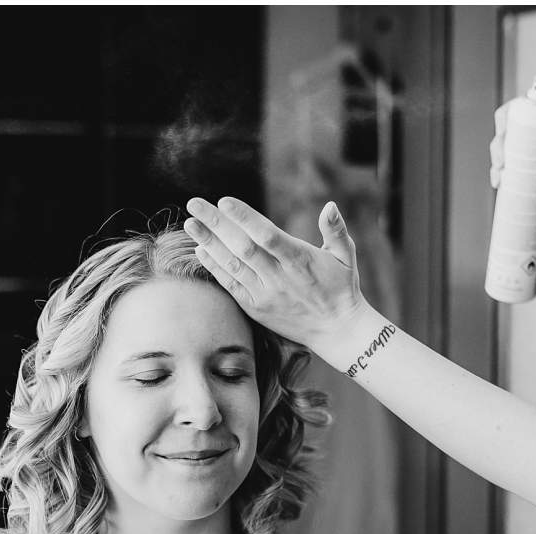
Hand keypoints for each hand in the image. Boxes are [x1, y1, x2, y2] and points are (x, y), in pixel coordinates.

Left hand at [184, 196, 370, 353]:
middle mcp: (280, 278)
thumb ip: (337, 230)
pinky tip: (201, 251)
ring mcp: (266, 295)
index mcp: (300, 261)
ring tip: (190, 224)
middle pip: (242, 247)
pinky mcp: (257, 308)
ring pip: (233, 266)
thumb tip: (330, 205)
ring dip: (209, 244)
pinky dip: (215, 269)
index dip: (245, 218)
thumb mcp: (346, 257)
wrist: (336, 330)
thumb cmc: (342, 287)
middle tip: (194, 204)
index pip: (267, 235)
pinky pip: (232, 287)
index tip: (224, 201)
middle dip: (216, 224)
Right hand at [490, 73, 535, 219]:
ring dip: (497, 146)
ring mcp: (535, 145)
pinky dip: (496, 165)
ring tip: (500, 170)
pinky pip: (505, 154)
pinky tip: (497, 180)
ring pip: (509, 131)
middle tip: (503, 142)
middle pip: (525, 107)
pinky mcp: (524, 161)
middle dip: (507, 119)